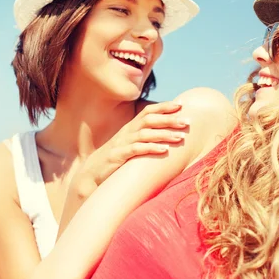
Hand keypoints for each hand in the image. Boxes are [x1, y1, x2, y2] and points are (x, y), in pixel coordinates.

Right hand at [72, 101, 188, 193]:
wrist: (91, 174)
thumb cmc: (116, 160)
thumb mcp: (130, 145)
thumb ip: (145, 138)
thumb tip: (167, 134)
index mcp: (130, 128)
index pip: (148, 111)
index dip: (164, 107)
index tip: (181, 104)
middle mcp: (127, 132)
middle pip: (149, 120)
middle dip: (169, 119)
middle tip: (187, 122)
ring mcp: (121, 144)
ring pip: (144, 134)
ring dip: (164, 134)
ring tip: (180, 137)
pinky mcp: (117, 157)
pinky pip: (136, 150)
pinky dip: (151, 148)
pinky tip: (164, 150)